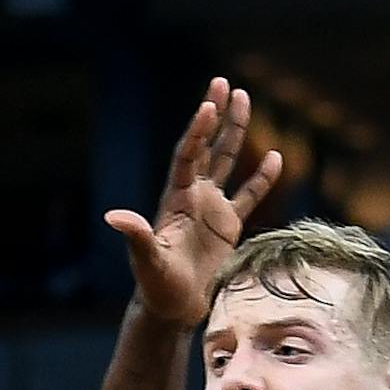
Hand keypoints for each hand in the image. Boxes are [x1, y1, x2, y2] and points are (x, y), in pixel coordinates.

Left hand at [107, 77, 281, 327]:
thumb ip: (136, 236)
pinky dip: (261, 178)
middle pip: (207, 147)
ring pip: (227, 162)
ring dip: (236, 132)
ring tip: (245, 98)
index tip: (208, 104)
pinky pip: (248, 195)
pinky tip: (275, 157)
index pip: (189, 156)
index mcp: (176, 199)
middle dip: (216, 116)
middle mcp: (193, 196)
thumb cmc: (156, 286)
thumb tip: (114, 216)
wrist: (171, 308)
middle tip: (224, 82)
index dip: (199, 131)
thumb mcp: (146, 261)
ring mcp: (211, 208)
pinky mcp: (228, 225)